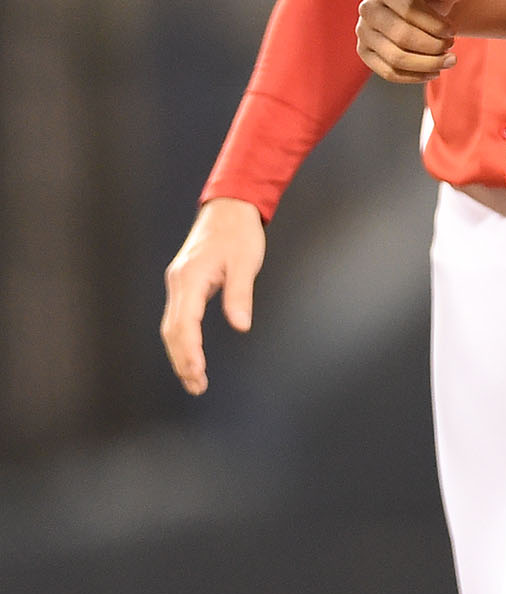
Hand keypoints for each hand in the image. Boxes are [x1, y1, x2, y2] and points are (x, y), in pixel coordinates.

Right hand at [160, 198, 266, 394]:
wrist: (230, 207)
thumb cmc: (240, 232)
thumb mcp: (246, 262)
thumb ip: (239, 294)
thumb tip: (240, 326)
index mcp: (191, 277)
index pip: (184, 323)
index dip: (189, 351)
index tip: (198, 373)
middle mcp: (179, 281)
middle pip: (172, 330)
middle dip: (183, 360)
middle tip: (198, 386)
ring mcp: (179, 281)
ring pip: (172, 326)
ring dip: (181, 353)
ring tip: (195, 379)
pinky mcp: (184, 281)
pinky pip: (178, 316)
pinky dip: (183, 338)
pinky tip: (192, 353)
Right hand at [357, 0, 461, 83]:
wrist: (410, 1)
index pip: (409, 9)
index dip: (435, 24)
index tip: (453, 30)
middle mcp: (368, 9)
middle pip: (401, 36)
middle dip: (433, 46)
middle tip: (452, 46)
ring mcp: (363, 32)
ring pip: (395, 58)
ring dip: (427, 64)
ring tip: (449, 61)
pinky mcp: (364, 52)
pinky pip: (389, 72)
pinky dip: (415, 76)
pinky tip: (434, 72)